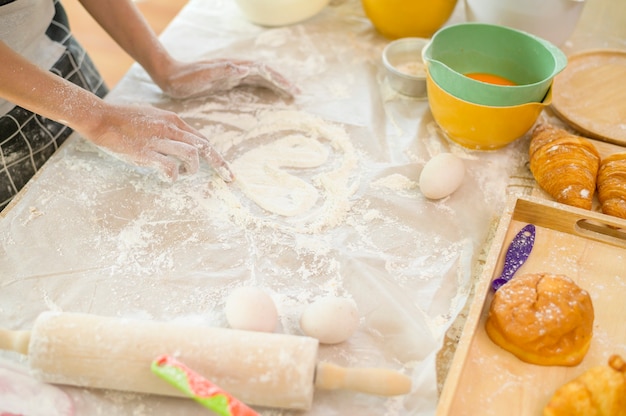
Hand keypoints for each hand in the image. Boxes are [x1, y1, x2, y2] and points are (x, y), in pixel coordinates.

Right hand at [84, 103, 233, 181]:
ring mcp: (159, 140)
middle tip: (230, 179)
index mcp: (174, 121)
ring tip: (183, 174)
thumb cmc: (123, 118)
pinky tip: (167, 178)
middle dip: (220, 165)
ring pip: (192, 156)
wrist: (99, 117)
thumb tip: (182, 143)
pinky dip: (173, 176)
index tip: (226, 170)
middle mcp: (171, 129)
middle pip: (205, 147)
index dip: (217, 156)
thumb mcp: (153, 117)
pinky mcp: (146, 152)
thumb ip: (169, 129)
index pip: (203, 139)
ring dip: (192, 170)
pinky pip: (170, 168)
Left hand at [156, 59, 299, 99]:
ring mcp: (233, 74)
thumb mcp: (202, 76)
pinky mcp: (228, 81)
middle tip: (298, 94)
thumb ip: (223, 71)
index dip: (279, 80)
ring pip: (260, 78)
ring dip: (275, 85)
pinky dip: (264, 88)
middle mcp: (236, 69)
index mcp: (234, 67)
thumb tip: (246, 69)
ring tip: (289, 94)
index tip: (292, 90)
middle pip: (266, 74)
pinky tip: (269, 95)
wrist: (169, 76)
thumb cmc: (184, 79)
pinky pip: (251, 84)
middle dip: (283, 82)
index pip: (263, 71)